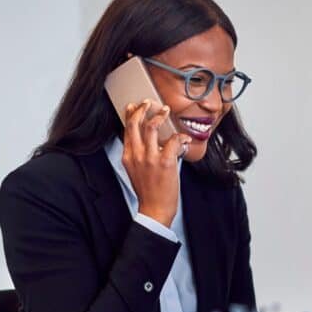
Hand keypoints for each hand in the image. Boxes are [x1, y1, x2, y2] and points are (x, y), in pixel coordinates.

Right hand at [121, 100, 191, 226]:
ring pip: (152, 127)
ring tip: (166, 110)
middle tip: (149, 102)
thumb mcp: (136, 171)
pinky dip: (180, 137)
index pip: (127, 129)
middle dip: (142, 109)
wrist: (154, 209)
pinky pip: (173, 141)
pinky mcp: (165, 162)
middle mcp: (137, 155)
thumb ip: (138, 155)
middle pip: (136, 123)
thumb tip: (147, 141)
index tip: (134, 106)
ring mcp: (150, 158)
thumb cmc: (148, 192)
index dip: (131, 114)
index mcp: (128, 156)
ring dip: (160, 116)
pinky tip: (184, 138)